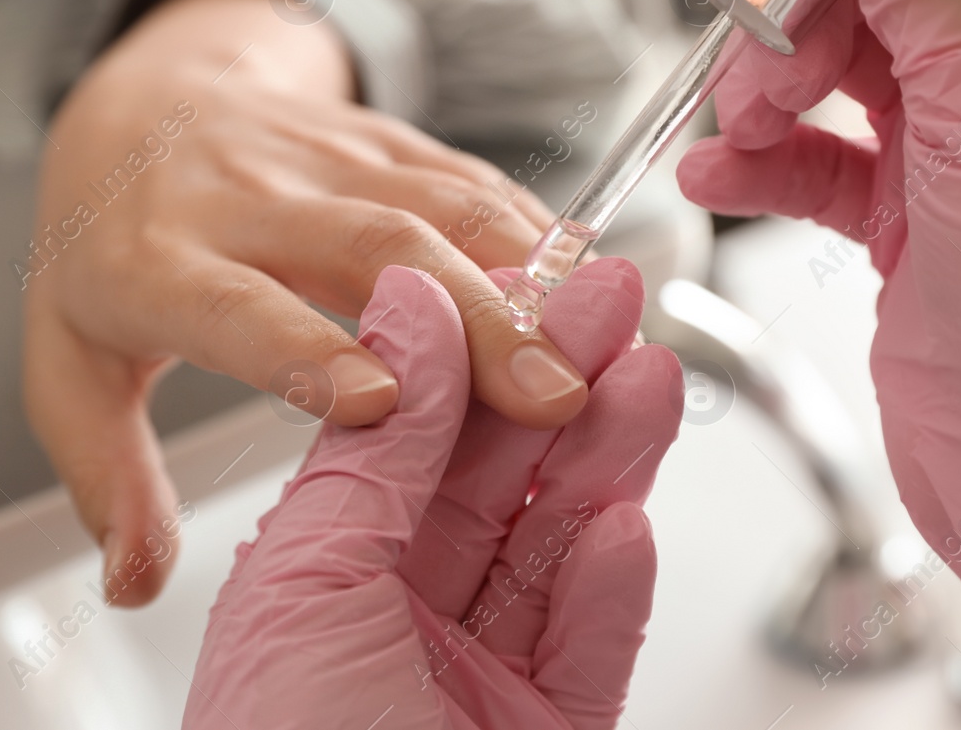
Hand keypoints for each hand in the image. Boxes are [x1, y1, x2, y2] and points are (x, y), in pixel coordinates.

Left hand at [24, 0, 591, 605]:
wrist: (142, 109)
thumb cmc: (116, 251)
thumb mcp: (69, 365)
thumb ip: (108, 474)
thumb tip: (135, 581)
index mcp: (160, 263)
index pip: (235, 305)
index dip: (307, 350)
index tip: (382, 403)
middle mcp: (248, 199)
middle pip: (371, 247)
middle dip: (473, 320)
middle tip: (548, 396)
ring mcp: (323, 158)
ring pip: (436, 204)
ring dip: (524, 274)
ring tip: (594, 346)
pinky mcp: (382, 140)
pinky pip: (466, 176)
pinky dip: (532, 230)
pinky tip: (587, 282)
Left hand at [184, 257, 680, 729]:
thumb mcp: (312, 588)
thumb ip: (374, 449)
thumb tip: (404, 313)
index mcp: (326, 582)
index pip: (412, 441)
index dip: (473, 356)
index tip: (522, 277)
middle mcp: (403, 625)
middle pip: (500, 483)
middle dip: (559, 384)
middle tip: (612, 299)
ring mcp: (481, 685)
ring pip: (559, 549)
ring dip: (606, 461)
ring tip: (648, 376)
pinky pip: (589, 649)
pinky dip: (613, 586)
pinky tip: (628, 519)